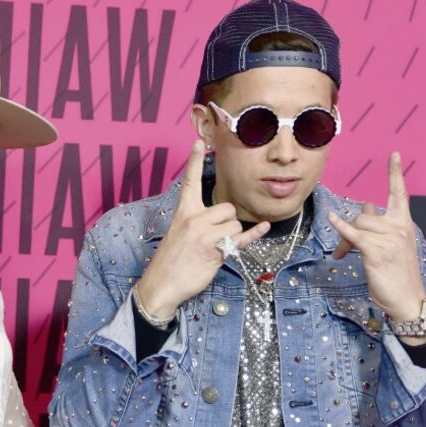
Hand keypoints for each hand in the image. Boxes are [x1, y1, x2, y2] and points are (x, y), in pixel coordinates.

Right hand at [136, 140, 270, 318]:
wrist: (162, 284)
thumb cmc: (170, 260)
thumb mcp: (178, 233)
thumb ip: (195, 220)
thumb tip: (220, 218)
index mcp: (183, 212)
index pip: (189, 181)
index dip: (194, 161)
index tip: (199, 142)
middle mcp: (193, 219)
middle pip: (226, 208)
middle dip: (227, 221)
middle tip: (214, 237)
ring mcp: (205, 235)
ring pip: (234, 224)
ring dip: (231, 236)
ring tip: (214, 249)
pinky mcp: (216, 251)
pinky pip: (241, 239)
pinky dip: (254, 234)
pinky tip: (263, 227)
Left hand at [328, 152, 425, 325]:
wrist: (407, 300)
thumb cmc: (396, 273)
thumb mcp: (389, 245)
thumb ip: (377, 224)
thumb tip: (364, 204)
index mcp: (404, 224)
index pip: (399, 194)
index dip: (395, 174)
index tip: (394, 154)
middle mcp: (399, 228)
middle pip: (364, 214)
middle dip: (349, 227)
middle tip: (342, 247)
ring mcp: (390, 240)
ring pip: (357, 225)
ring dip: (344, 239)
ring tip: (343, 254)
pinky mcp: (376, 252)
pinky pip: (353, 234)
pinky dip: (340, 227)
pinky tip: (331, 218)